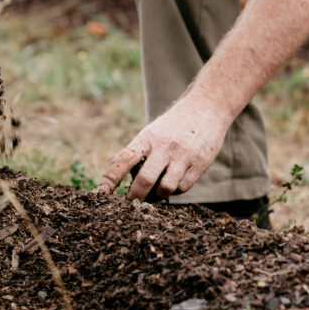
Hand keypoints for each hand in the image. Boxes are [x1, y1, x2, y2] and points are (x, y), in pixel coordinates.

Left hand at [97, 98, 231, 199]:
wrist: (207, 107)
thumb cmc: (173, 125)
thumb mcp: (153, 131)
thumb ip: (141, 153)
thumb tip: (127, 183)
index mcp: (147, 137)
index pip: (124, 158)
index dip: (111, 177)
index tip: (102, 192)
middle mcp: (164, 146)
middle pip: (145, 180)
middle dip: (135, 196)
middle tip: (131, 202)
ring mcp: (183, 155)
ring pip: (165, 188)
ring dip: (157, 196)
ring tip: (154, 193)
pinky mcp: (200, 163)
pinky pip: (183, 187)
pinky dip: (175, 191)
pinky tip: (173, 184)